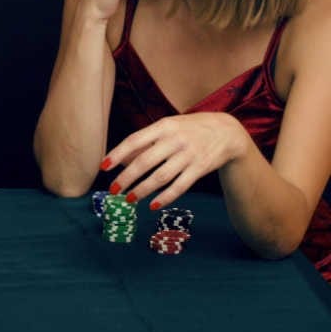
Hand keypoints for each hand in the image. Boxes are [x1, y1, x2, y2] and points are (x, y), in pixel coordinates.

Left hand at [100, 112, 251, 208]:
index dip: (117, 154)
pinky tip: (153, 205)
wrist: (228, 132)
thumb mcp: (167, 128)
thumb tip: (120, 161)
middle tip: (113, 189)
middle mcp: (175, 140)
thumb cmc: (188, 130)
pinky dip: (165, 197)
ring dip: (143, 190)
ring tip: (129, 199)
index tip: (103, 167)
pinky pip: (179, 186)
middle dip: (126, 177)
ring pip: (160, 177)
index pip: (134, 140)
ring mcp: (189, 155)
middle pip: (145, 161)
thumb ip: (145, 142)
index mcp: (163, 126)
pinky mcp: (200, 168)